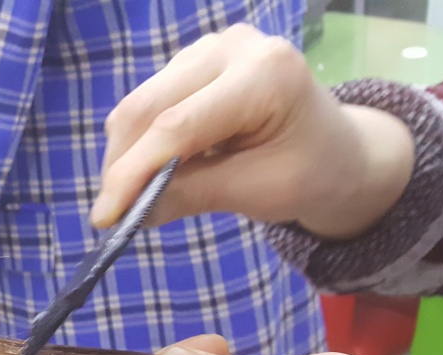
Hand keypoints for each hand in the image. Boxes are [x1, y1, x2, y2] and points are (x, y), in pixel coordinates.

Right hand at [91, 25, 414, 240]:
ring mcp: (212, 47)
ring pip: (141, 103)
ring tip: (133, 196)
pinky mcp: (195, 59)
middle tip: (110, 214)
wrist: (338, 150)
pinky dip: (141, 142)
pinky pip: (150, 101)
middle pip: (148, 106)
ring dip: (127, 154)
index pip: (177, 126)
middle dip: (121, 164)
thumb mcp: (258, 192)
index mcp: (265, 74)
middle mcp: (235, 46)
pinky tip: (153, 170)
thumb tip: (130, 213)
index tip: (104, 219)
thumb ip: (192, 195)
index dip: (133, 173)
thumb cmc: (310, 172)